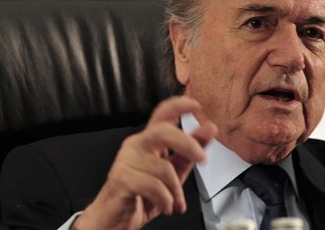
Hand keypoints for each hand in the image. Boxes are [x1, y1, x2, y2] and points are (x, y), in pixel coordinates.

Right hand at [73, 97, 216, 229]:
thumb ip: (190, 152)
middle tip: (203, 158)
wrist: (114, 219)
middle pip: (163, 131)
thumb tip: (209, 130)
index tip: (197, 105)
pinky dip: (165, 200)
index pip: (162, 114)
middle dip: (188, 143)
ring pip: (164, 168)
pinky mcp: (121, 178)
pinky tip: (164, 206)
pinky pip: (154, 186)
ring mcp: (127, 160)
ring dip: (176, 191)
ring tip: (174, 203)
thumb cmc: (142, 195)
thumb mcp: (173, 174)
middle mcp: (136, 144)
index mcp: (149, 141)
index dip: (179, 105)